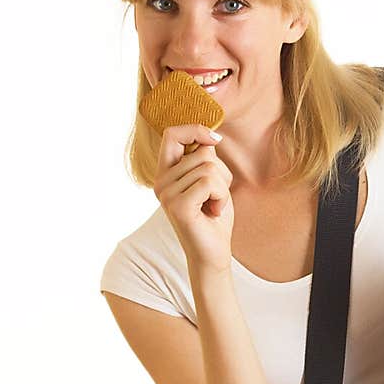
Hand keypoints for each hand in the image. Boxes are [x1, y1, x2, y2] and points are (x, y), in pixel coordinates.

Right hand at [152, 124, 234, 274]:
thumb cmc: (214, 217)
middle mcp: (161, 182)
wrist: (212, 254)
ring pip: (209, 168)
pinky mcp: (178, 206)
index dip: (195, 130)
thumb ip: (205, 158)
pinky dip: (222, 197)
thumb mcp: (212, 180)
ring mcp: (167, 194)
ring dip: (223, 188)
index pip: (172, 134)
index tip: (215, 140)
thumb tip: (210, 137)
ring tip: (214, 206)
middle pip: (201, 154)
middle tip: (215, 197)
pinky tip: (214, 212)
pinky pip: (210, 183)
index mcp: (166, 173)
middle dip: (221, 174)